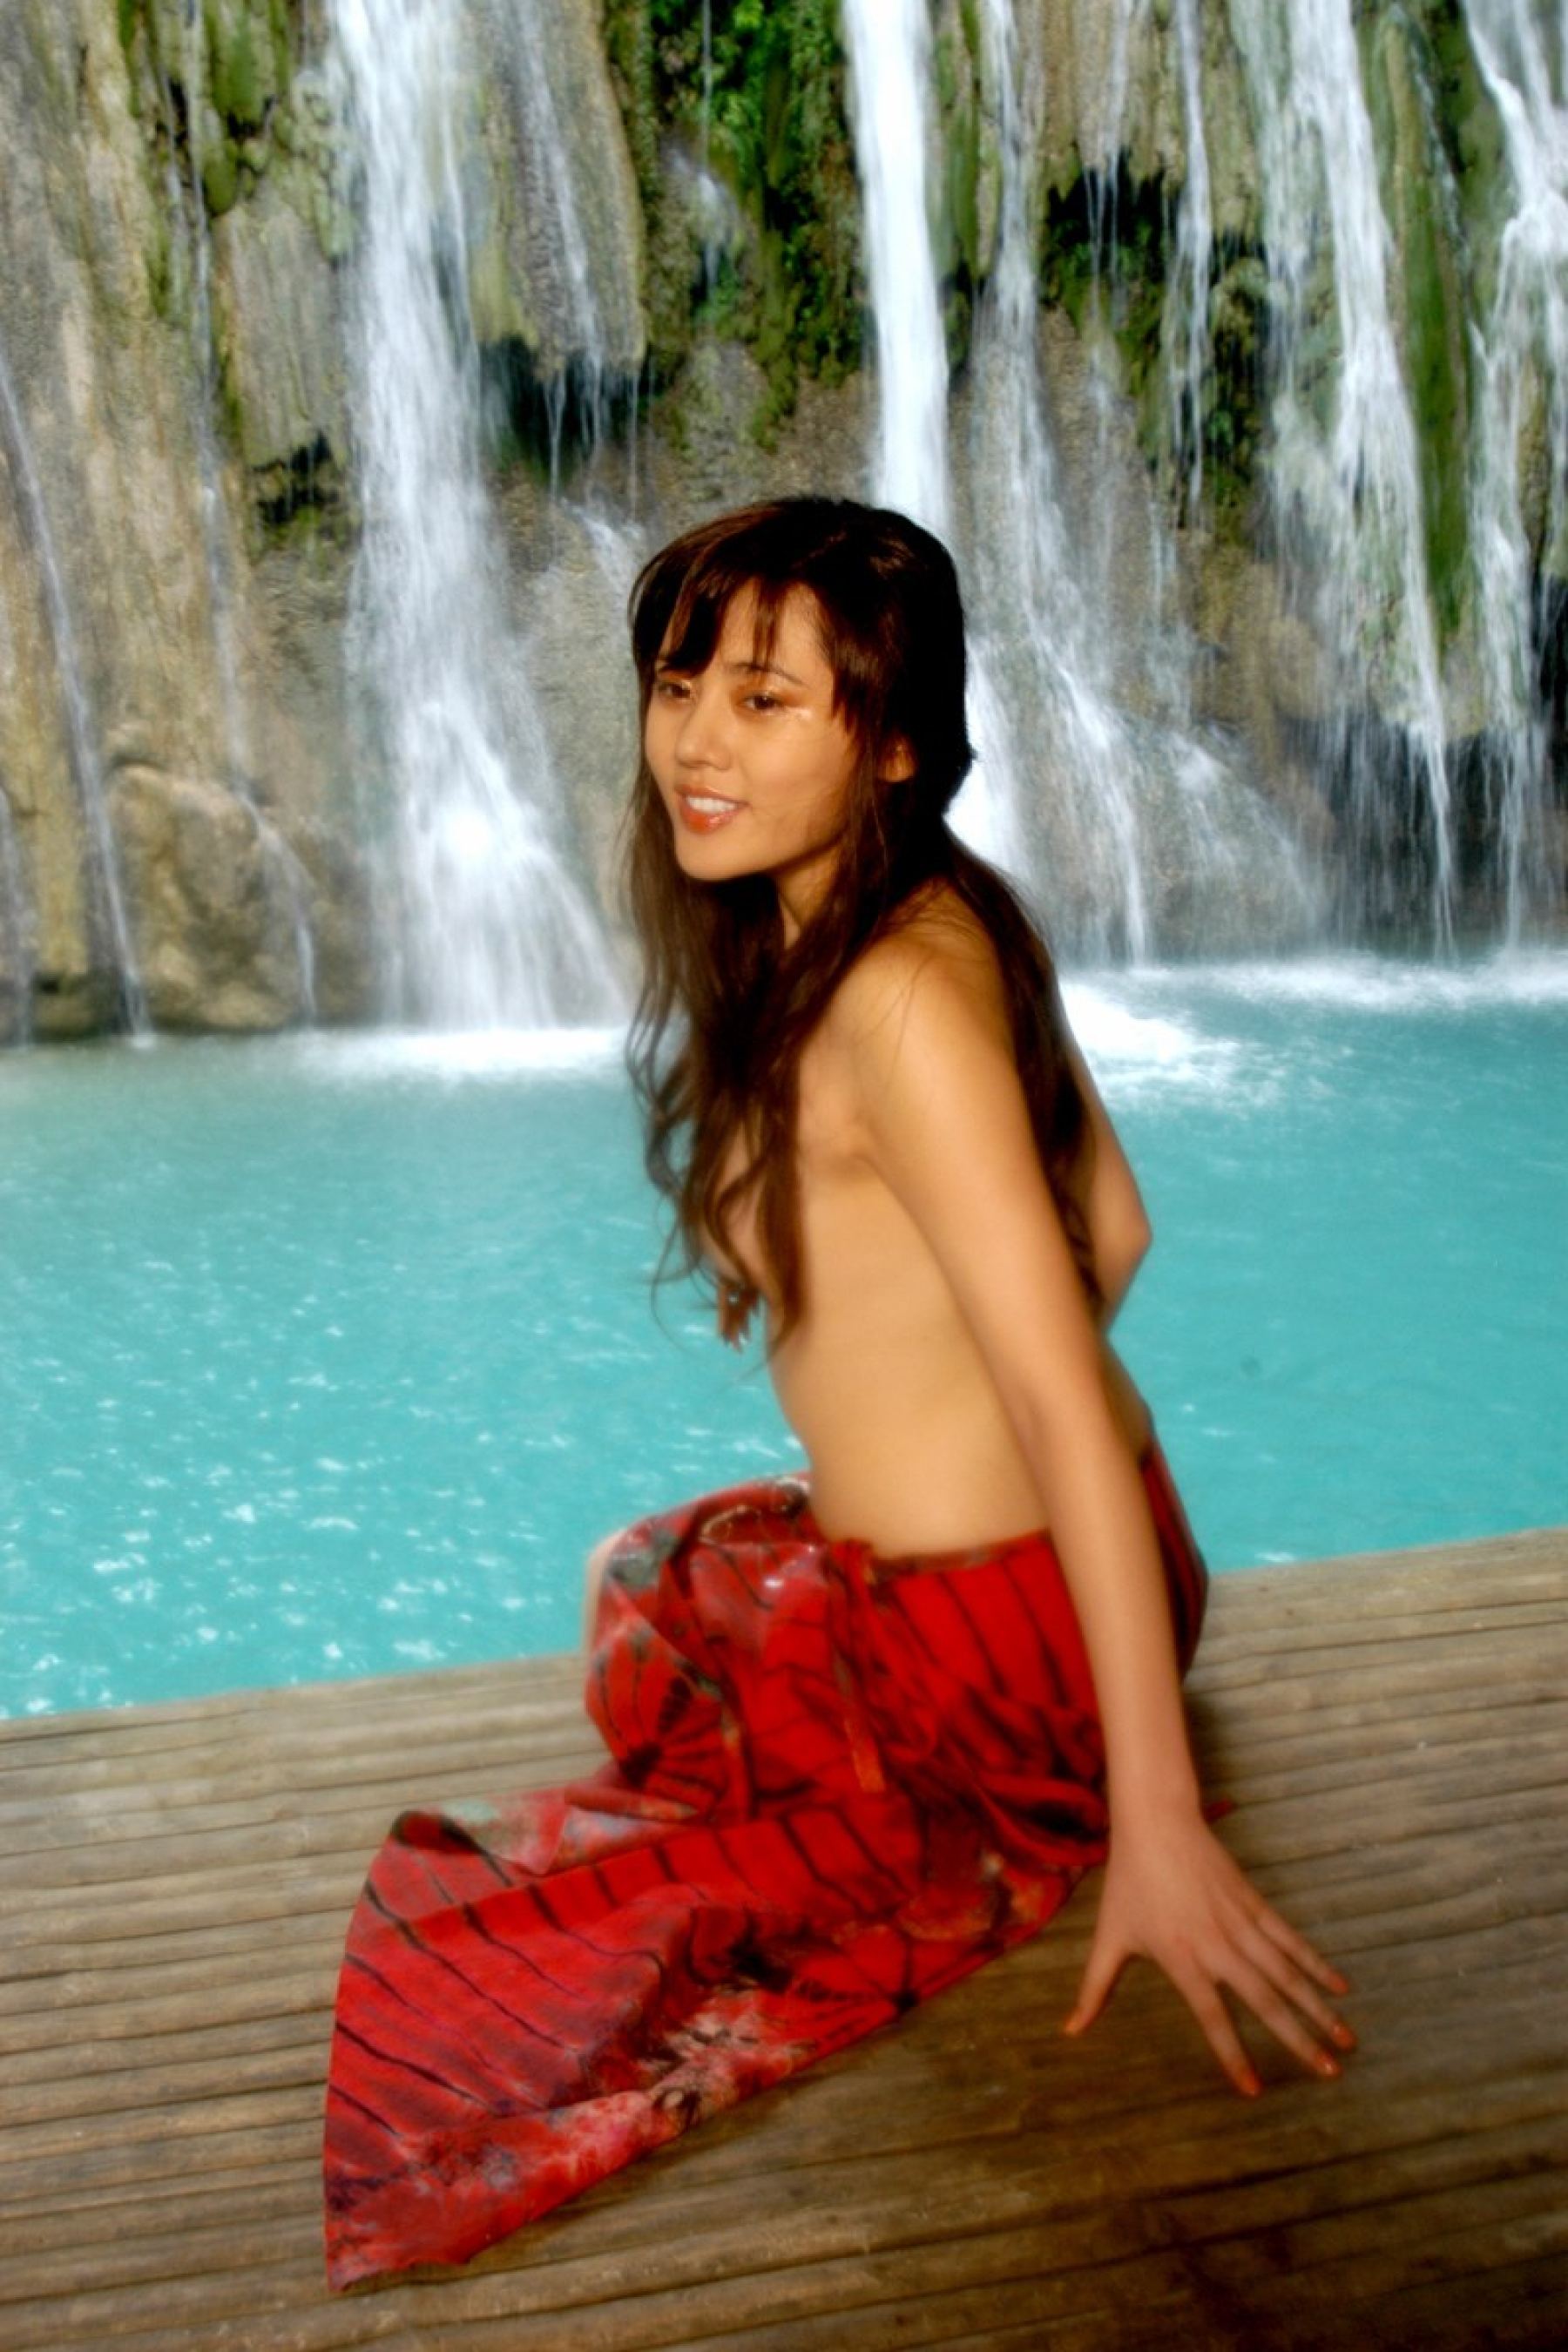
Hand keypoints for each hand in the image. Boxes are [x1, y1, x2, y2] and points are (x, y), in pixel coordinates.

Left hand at [1063, 1809, 1354, 2094]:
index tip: (1254, 2090)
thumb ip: (1094, 1989)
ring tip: (1347, 2040)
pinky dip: (1316, 1964)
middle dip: (1298, 2039)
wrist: (1156, 1823)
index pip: (1212, 2017)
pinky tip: (1340, 1988)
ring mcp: (1240, 1922)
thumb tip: (1069, 2031)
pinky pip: (1291, 1940)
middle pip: (1265, 2000)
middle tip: (1329, 2072)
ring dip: (1318, 2007)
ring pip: (1287, 1972)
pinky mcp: (1254, 1902)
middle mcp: (1217, 1945)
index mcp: (1182, 1959)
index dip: (1232, 2055)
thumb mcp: (1109, 1937)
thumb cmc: (1128, 1882)